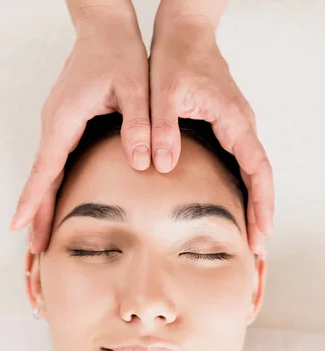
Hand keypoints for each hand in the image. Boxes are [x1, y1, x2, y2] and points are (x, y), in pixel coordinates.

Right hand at [9, 16, 149, 253]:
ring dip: (42, 203)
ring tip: (42, 234)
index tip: (19, 226)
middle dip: (36, 213)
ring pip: (45, 172)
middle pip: (41, 178)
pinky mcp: (65, 125)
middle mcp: (54, 125)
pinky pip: (54, 162)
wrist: (105, 28)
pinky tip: (55, 201)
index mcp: (66, 119)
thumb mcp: (135, 87)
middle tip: (34, 248)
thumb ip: (139, 124)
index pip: (45, 168)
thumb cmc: (119, 53)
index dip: (33, 199)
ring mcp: (57, 125)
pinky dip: (51, 186)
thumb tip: (144, 162)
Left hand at [149, 16, 273, 255]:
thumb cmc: (176, 57)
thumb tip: (163, 166)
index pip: (257, 168)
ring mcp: (236, 125)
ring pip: (253, 170)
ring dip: (255, 201)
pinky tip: (233, 202)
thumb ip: (162, 128)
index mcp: (233, 119)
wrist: (184, 30)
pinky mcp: (226, 125)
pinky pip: (241, 161)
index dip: (261, 202)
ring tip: (249, 232)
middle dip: (262, 211)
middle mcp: (241, 124)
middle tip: (257, 245)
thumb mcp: (162, 92)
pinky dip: (243, 186)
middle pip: (260, 175)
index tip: (261, 231)